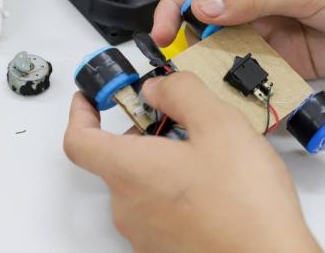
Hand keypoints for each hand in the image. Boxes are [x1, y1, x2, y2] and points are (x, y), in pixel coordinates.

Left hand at [63, 72, 319, 251]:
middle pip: (118, 159)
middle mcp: (129, 206)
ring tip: (210, 155)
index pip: (79, 140)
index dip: (81, 112)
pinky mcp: (166, 249)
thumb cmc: (245, 205)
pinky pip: (160, 211)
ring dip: (165, 163)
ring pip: (142, 185)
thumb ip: (181, 92)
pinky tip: (216, 186)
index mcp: (131, 170)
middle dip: (145, 133)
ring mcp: (145, 234)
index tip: (93, 98)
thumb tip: (158, 86)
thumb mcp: (219, 124)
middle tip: (180, 120)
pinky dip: (178, 191)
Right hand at [151, 0, 324, 78]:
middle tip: (184, 68)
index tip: (163, 32)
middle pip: (206, 21)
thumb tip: (203, 5)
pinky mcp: (287, 59)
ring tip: (213, 85)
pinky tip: (243, 95)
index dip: (174, 4)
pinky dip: (247, 86)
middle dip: (191, 43)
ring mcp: (271, 29)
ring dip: (218, 68)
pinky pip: (257, 73)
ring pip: (228, 51)